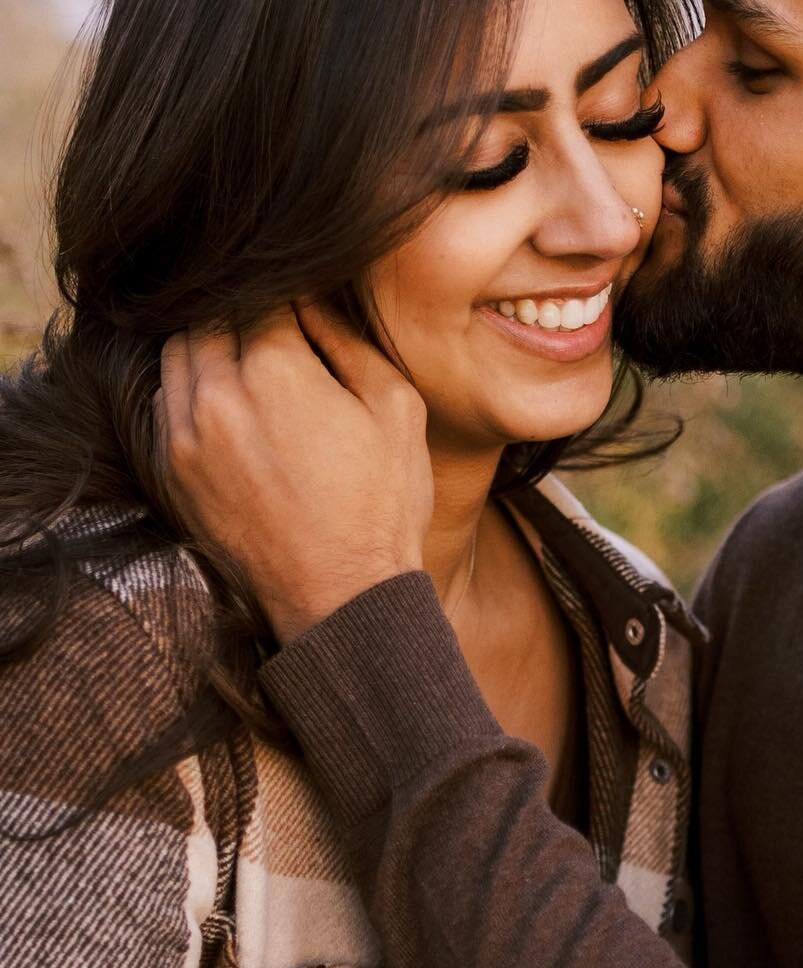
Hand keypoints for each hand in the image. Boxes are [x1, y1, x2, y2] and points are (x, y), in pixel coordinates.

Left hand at [156, 307, 433, 641]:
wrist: (342, 597)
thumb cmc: (381, 506)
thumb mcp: (396, 408)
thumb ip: (348, 339)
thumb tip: (310, 298)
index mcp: (273, 367)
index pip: (262, 293)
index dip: (288, 298)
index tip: (306, 314)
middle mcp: (216, 392)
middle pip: (209, 316)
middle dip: (242, 319)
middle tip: (280, 344)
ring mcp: (184, 434)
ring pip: (177, 354)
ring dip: (209, 351)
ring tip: (250, 375)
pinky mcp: (171, 471)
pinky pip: (165, 404)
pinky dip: (190, 394)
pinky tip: (229, 415)